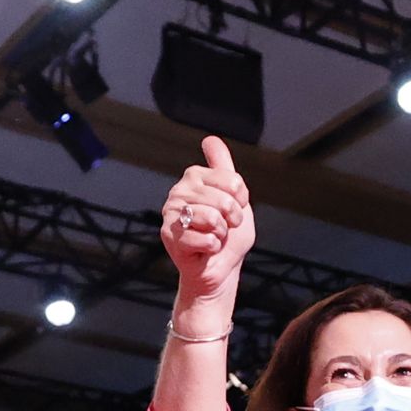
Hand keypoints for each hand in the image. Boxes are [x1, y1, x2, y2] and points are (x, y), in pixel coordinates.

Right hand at [160, 135, 254, 319]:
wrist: (219, 271)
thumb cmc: (228, 237)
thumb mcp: (235, 198)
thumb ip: (224, 168)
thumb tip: (210, 139)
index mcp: (195, 177)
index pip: (233, 181)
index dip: (241, 201)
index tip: (233, 211)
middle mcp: (180, 190)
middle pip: (224, 200)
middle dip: (232, 220)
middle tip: (223, 229)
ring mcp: (171, 212)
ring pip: (213, 218)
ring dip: (221, 234)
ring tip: (213, 237)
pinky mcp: (169, 235)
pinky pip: (205, 238)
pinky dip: (212, 248)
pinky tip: (204, 249)